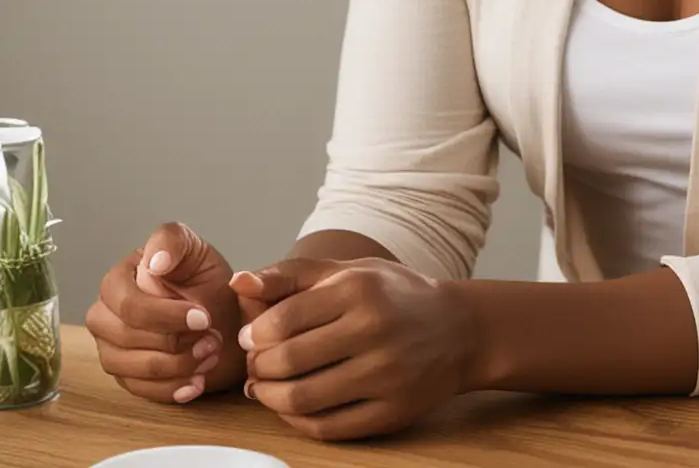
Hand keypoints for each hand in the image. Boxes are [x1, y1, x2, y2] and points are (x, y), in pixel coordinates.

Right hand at [86, 222, 257, 404]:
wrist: (224, 319)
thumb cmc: (206, 281)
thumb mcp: (197, 252)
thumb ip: (174, 242)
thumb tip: (154, 261)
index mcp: (120, 278)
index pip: (127, 303)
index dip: (165, 314)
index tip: (203, 317)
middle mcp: (105, 313)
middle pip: (125, 337)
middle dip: (173, 342)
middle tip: (212, 340)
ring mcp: (110, 346)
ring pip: (128, 366)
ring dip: (175, 366)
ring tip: (209, 356)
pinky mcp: (123, 374)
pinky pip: (137, 390)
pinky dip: (170, 389)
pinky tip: (195, 383)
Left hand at [236, 258, 479, 441]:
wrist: (460, 330)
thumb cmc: (395, 295)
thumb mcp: (350, 270)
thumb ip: (292, 276)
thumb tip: (238, 283)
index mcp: (360, 289)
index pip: (283, 319)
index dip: (254, 334)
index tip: (250, 337)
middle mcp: (374, 330)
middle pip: (288, 361)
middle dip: (259, 366)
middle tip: (256, 363)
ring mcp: (385, 375)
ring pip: (302, 399)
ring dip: (270, 397)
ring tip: (265, 386)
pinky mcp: (391, 412)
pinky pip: (326, 427)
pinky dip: (296, 421)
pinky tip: (291, 405)